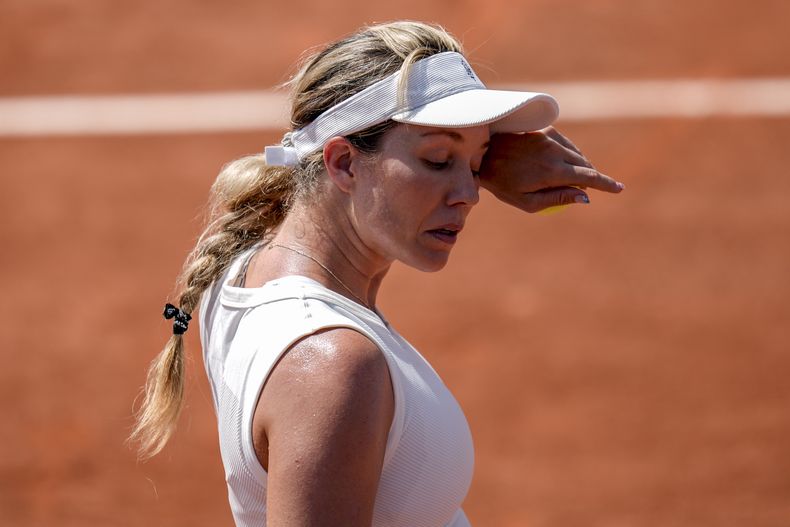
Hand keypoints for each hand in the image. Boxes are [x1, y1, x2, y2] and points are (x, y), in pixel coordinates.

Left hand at [479, 126, 623, 212]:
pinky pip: (564, 143)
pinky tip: (553, 161)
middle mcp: (556, 151)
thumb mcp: (526, 202)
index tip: (619, 189)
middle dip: (590, 176)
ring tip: (566, 177)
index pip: (590, 177)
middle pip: (586, 164)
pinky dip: (566, 153)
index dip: (607, 184)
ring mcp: (550, 137)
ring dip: (578, 165)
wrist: (480, 152)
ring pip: (576, 152)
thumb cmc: (500, 183)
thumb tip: (585, 197)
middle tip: (583, 188)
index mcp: (553, 172)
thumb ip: (557, 199)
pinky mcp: (544, 128)